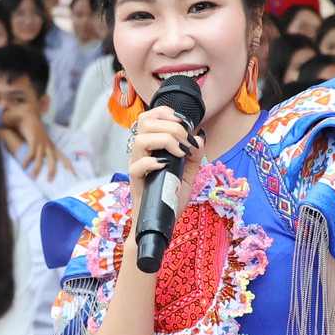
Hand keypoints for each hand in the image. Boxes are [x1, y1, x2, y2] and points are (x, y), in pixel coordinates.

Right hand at [3, 104, 72, 180]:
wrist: (29, 116)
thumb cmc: (34, 129)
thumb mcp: (42, 140)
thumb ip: (42, 148)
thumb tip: (42, 158)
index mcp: (52, 146)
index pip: (63, 157)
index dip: (69, 166)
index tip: (75, 174)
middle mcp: (48, 145)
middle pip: (54, 161)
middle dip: (52, 171)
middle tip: (50, 181)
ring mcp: (41, 143)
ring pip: (41, 159)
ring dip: (37, 169)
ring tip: (33, 177)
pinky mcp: (33, 141)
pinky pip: (31, 154)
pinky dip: (27, 160)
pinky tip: (23, 166)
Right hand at [127, 104, 205, 230]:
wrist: (163, 221)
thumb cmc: (171, 198)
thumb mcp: (189, 174)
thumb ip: (194, 156)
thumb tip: (199, 138)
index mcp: (151, 147)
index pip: (149, 118)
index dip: (165, 112)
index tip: (183, 123)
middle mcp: (141, 153)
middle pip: (145, 123)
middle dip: (171, 127)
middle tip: (185, 142)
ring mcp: (136, 166)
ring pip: (141, 139)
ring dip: (165, 140)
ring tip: (179, 153)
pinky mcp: (136, 181)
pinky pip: (137, 165)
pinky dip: (153, 162)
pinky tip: (166, 166)